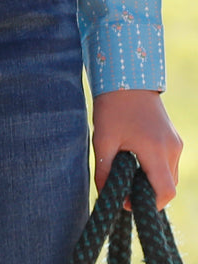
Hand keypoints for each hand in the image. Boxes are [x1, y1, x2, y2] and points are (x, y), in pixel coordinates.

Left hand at [92, 89, 181, 209]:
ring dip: (152, 181)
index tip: (127, 200)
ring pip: (170, 176)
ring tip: (128, 169)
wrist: (126, 76)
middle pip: (169, 187)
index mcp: (156, 150)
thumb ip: (104, 171)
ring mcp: (176, 142)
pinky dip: (156, 169)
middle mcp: (172, 148)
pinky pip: (169, 163)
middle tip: (124, 186)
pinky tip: (136, 158)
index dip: (147, 204)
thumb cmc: (113, 106)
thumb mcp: (103, 139)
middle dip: (148, 194)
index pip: (165, 193)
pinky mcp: (174, 137)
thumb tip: (106, 197)